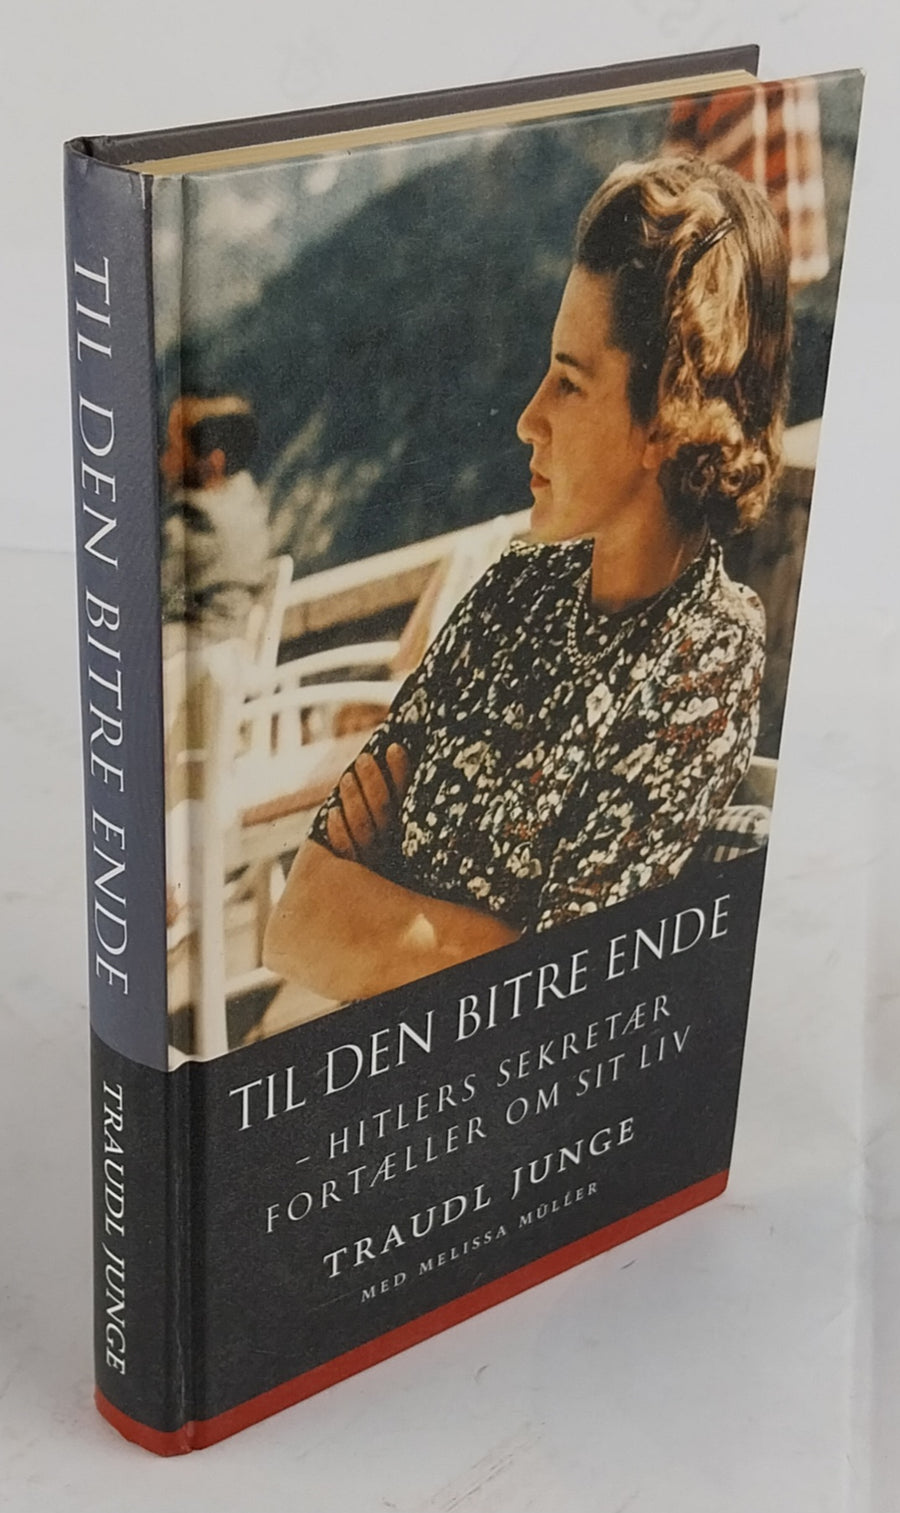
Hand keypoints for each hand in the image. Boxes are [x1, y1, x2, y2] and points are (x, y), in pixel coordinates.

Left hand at [326, 743, 410, 864]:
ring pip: (364, 827)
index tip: (394, 747)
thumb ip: (387, 793)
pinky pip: (345, 850)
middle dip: (374, 782)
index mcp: (405, 829)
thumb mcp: (387, 821)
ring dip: (355, 800)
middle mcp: (390, 844)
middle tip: (364, 758)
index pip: (404, 797)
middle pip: (384, 811)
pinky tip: (333, 812)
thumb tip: (389, 749)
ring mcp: (370, 857)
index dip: (399, 772)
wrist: (361, 897)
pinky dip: (340, 831)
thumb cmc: (374, 844)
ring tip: (347, 777)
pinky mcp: (350, 869)